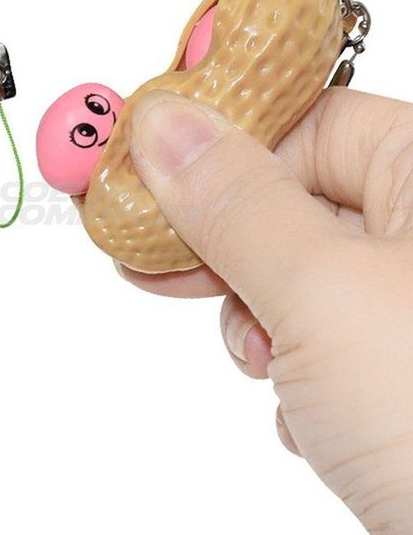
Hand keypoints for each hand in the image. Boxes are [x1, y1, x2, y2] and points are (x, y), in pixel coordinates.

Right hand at [124, 87, 412, 534]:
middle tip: (154, 259)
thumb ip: (235, 200)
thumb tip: (165, 126)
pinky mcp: (394, 365)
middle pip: (294, 200)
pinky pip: (312, 334)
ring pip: (293, 274)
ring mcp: (407, 306)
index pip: (313, 123)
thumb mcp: (318, 292)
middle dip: (225, 243)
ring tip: (262, 362)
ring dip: (255, 316)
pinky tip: (303, 411)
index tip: (148, 167)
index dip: (226, 142)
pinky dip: (287, 366)